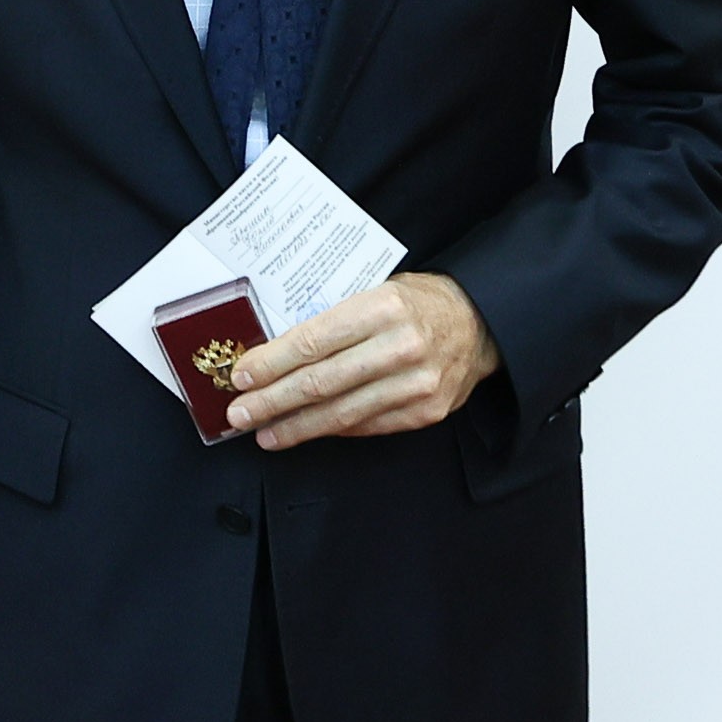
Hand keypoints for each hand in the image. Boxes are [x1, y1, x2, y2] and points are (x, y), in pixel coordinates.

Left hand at [225, 273, 500, 448]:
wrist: (481, 322)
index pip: (314, 341)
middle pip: (322, 382)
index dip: (272, 363)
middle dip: (273, 401)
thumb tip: (273, 349)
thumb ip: (333, 317)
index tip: (242, 376)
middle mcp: (402, 346)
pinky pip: (368, 427)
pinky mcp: (426, 412)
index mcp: (384, 306)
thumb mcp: (376, 288)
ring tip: (265, 433)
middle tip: (240, 413)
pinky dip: (333, 430)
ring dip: (297, 426)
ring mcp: (417, 384)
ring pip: (342, 413)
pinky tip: (307, 430)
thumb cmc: (418, 301)